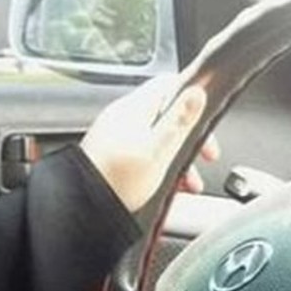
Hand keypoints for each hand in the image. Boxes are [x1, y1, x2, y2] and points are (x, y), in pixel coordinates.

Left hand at [80, 75, 220, 211]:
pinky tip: (170, 188)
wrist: (81, 206)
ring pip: (158, 139)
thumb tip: (196, 91)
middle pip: (167, 116)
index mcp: (133, 109)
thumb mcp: (157, 150)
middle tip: (206, 156)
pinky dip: (161, 169)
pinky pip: (145, 155)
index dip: (193, 97)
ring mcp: (117, 137)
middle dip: (191, 138)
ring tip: (190, 183)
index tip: (209, 119)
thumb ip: (179, 121)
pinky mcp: (113, 157)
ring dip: (179, 159)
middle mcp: (124, 119)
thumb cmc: (115, 179)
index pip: (168, 85)